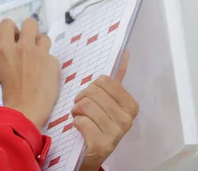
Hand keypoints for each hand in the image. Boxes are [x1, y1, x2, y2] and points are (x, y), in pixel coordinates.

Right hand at [0, 18, 60, 128]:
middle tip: (29, 43)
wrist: (26, 111)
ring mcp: (40, 54)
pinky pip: (52, 57)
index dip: (13, 29)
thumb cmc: (12, 93)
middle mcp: (22, 47)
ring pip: (44, 38)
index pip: (7, 23)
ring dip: (42, 46)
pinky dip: (49, 64)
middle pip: (30, 22)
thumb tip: (19, 43)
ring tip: (38, 61)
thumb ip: (11, 52)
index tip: (15, 37)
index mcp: (5, 49)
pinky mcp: (54, 63)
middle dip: (30, 30)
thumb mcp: (3, 68)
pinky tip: (45, 76)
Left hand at [74, 50, 138, 170]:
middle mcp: (127, 120)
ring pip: (85, 105)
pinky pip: (81, 121)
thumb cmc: (94, 123)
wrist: (87, 153)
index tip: (91, 97)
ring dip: (76, 111)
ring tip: (80, 119)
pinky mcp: (102, 145)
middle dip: (81, 99)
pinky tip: (80, 130)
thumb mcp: (105, 101)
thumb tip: (123, 52)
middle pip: (93, 91)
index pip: (105, 80)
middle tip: (82, 110)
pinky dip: (75, 123)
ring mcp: (116, 133)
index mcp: (130, 105)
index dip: (91, 87)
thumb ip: (113, 80)